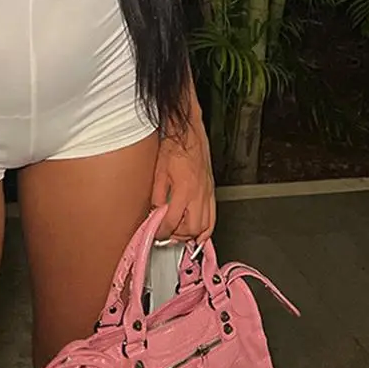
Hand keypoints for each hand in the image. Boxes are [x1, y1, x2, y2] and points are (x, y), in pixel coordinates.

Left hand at [150, 107, 215, 246]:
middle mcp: (199, 194)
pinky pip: (213, 215)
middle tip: (167, 233)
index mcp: (184, 190)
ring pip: (206, 225)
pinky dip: (207, 227)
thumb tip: (155, 212)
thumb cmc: (173, 147)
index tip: (157, 234)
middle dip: (178, 235)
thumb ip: (157, 195)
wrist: (187, 132)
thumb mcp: (158, 171)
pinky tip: (199, 231)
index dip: (162, 232)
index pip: (173, 221)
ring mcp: (207, 193)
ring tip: (180, 233)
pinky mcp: (211, 190)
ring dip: (192, 233)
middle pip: (192, 228)